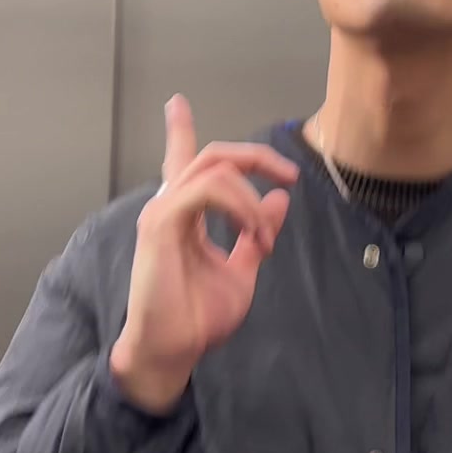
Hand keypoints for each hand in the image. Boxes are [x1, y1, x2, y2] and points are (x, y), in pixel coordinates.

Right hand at [110, 97, 297, 414]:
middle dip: (256, 157)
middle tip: (289, 174)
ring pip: (216, 168)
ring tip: (266, 238)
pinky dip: (241, 207)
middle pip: (213, 155)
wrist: (172, 351)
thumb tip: (280, 200)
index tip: (177, 102)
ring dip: (254, 199)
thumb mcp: (241, 272)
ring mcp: (163, 211)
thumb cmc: (198, 318)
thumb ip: (257, 234)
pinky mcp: (161, 223)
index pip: (181, 161)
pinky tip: (253, 235)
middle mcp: (170, 205)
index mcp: (184, 214)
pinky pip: (208, 190)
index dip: (179, 130)